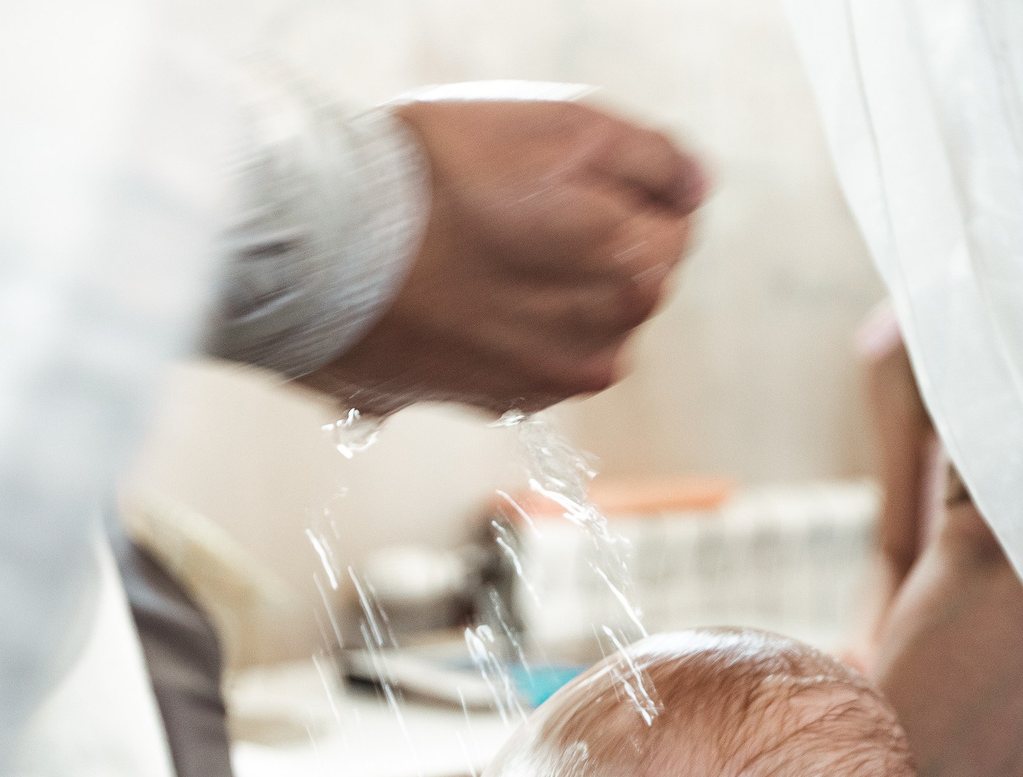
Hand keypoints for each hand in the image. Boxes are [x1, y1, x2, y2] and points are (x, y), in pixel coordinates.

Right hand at [310, 97, 706, 412]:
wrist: (325, 245)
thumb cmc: (439, 176)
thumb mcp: (566, 127)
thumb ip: (654, 159)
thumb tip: (696, 188)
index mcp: (637, 278)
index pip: (667, 224)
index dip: (613, 188)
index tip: (552, 175)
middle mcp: (603, 350)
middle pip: (619, 279)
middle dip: (581, 243)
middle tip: (505, 207)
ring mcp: (543, 385)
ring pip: (566, 320)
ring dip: (538, 288)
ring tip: (472, 249)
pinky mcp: (485, 403)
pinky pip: (513, 354)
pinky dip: (493, 325)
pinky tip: (449, 291)